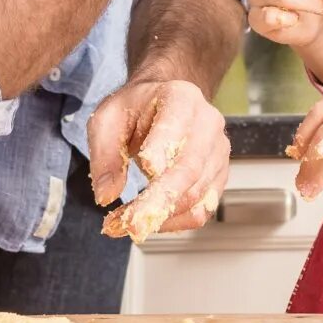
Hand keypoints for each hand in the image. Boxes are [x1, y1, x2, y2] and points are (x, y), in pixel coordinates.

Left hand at [89, 79, 230, 239]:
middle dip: (158, 201)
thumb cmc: (136, 108)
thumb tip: (106, 194)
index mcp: (181, 98)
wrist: (163, 103)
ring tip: (125, 223)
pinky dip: (173, 222)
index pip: (176, 126)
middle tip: (130, 224)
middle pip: (189, 169)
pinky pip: (201, 210)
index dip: (162, 150)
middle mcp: (207, 123)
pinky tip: (148, 222)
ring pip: (196, 196)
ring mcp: (217, 151)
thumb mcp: (107, 119)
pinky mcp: (218, 176)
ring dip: (160, 216)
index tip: (144, 169)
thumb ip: (103, 154)